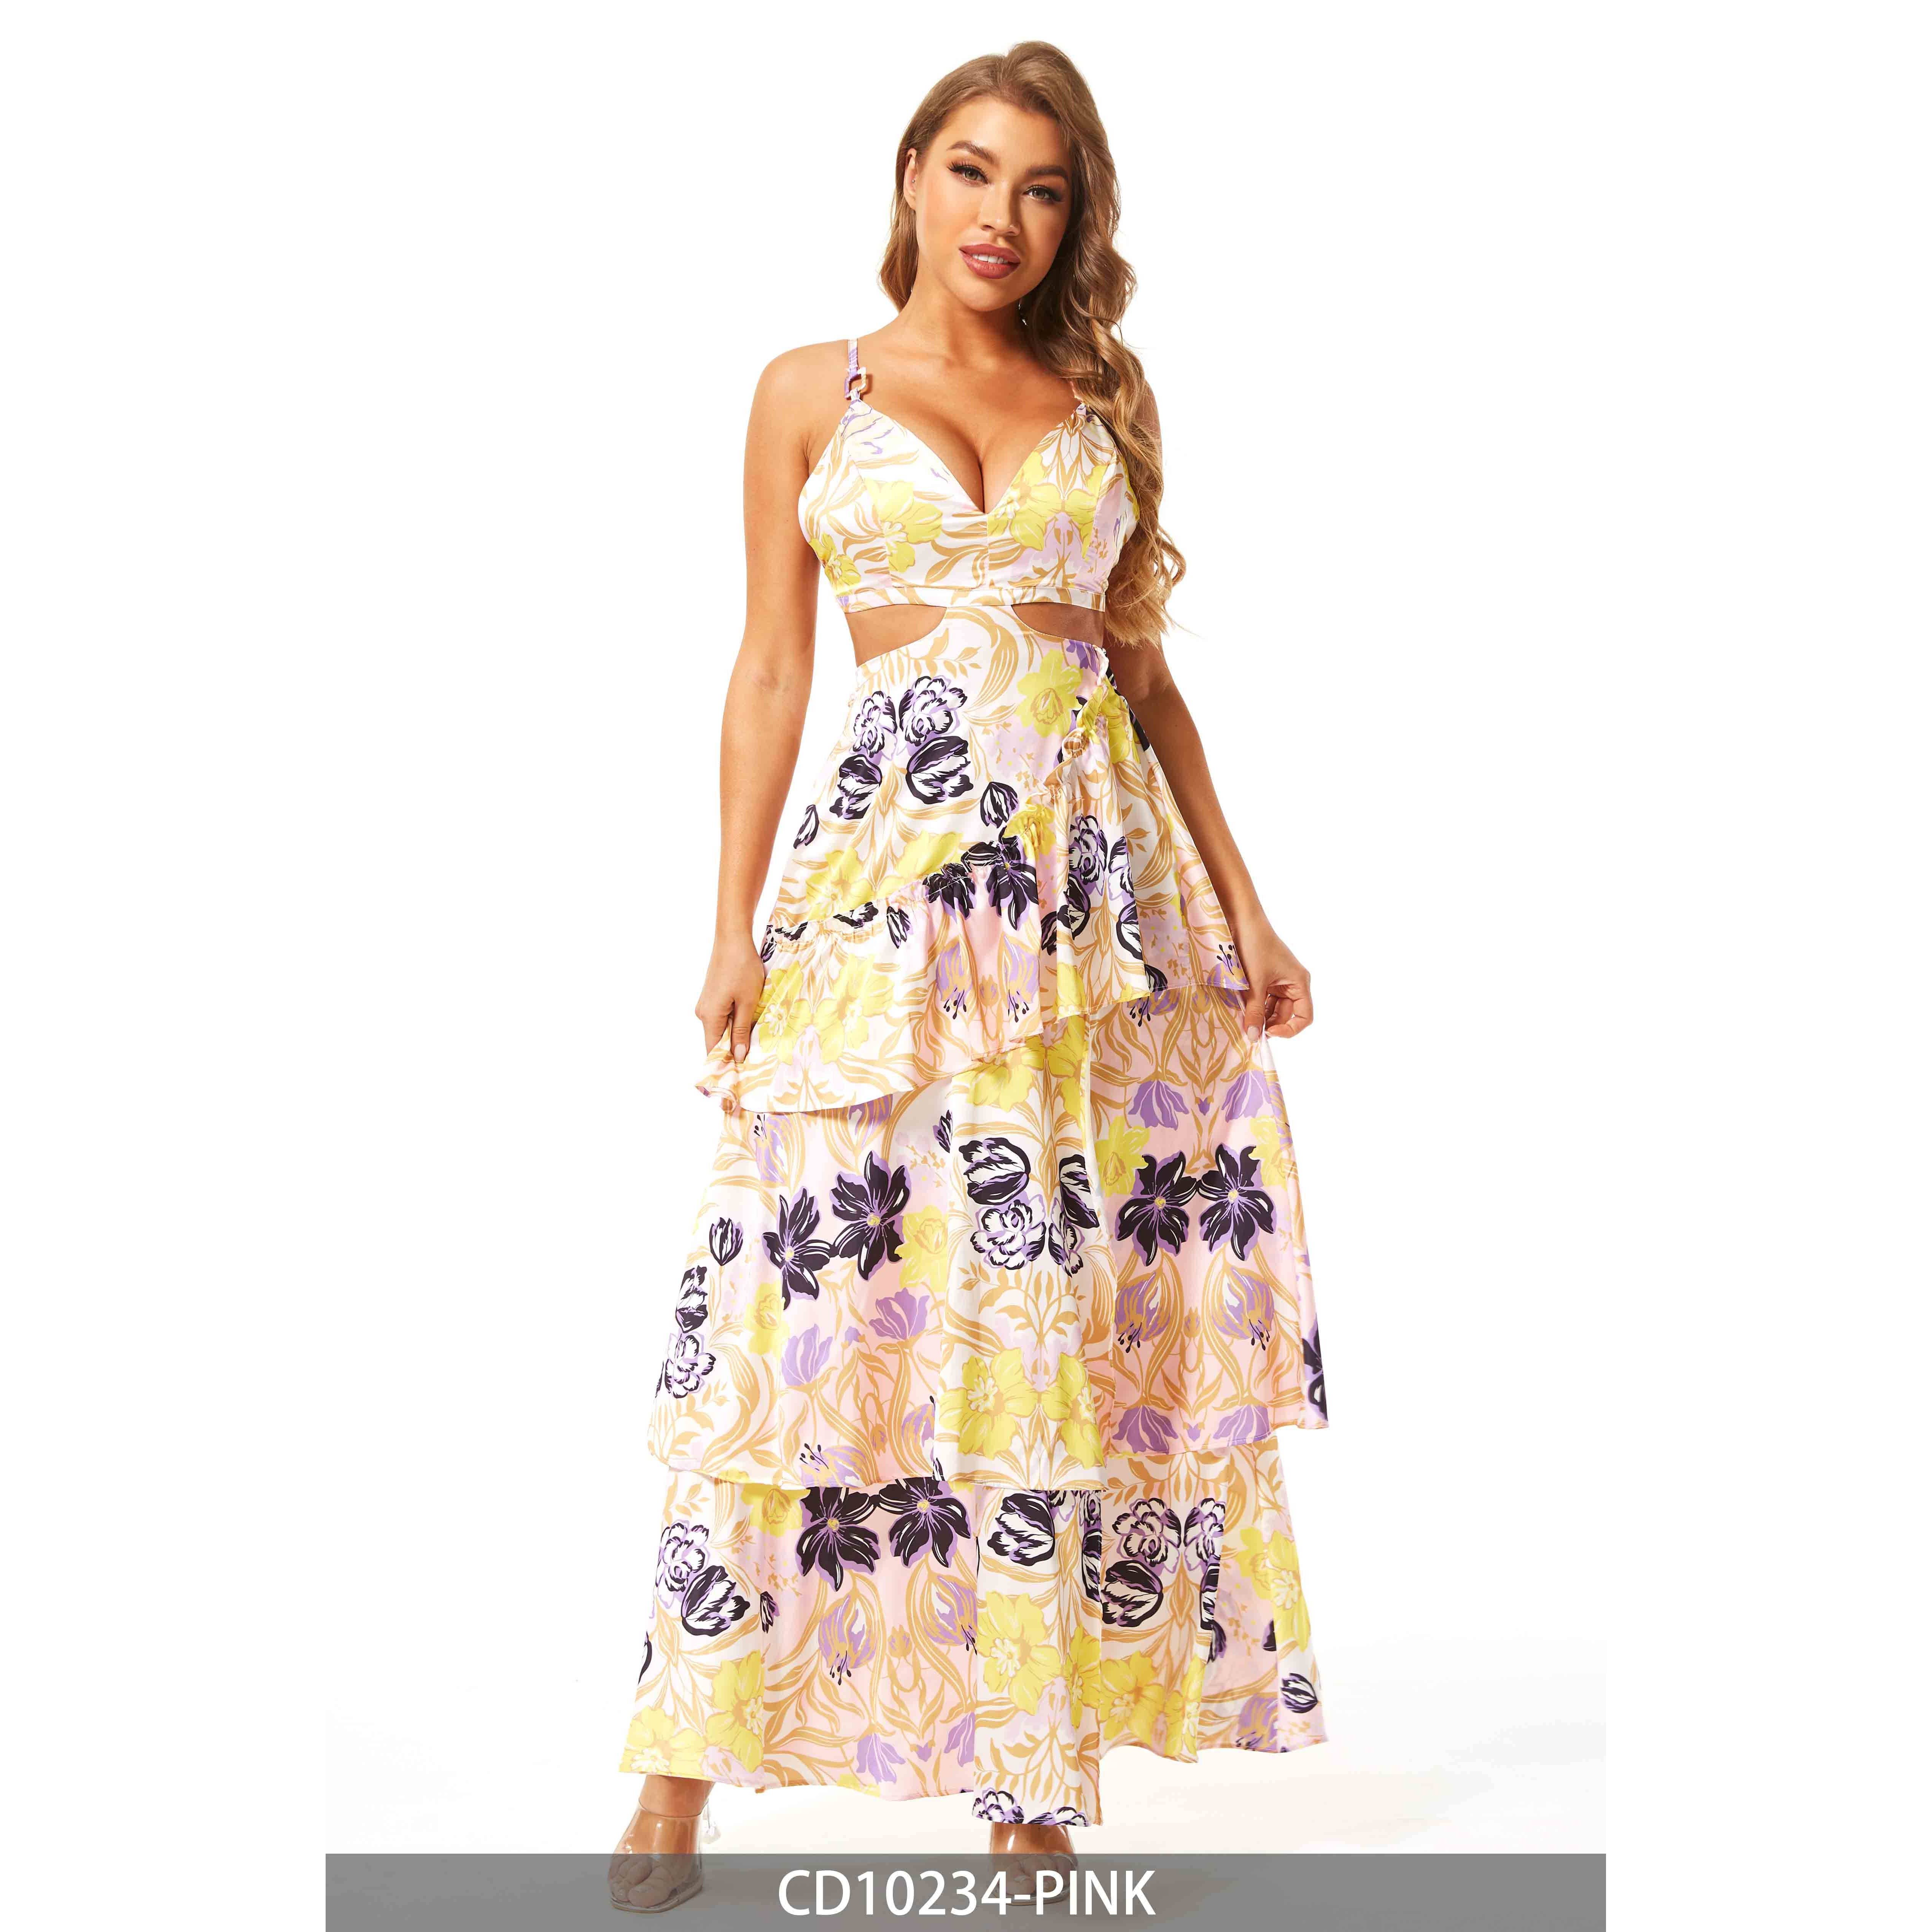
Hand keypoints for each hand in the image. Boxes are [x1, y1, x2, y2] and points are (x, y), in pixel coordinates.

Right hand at [695, 934, 765, 1062]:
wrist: (732, 938)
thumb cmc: (742, 968)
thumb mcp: (748, 1002)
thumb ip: (741, 1031)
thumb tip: (738, 1057)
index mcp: (709, 1017)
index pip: (713, 1051)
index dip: (726, 1065)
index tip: (741, 1077)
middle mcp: (703, 1013)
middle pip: (717, 1041)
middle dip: (734, 1052)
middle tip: (755, 1062)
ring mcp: (706, 1004)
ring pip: (721, 1029)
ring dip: (736, 1036)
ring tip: (755, 1044)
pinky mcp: (712, 996)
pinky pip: (722, 1017)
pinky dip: (734, 1023)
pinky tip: (749, 1024)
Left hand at [1230, 916, 1313, 1042]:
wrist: (1242, 919)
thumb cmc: (1255, 946)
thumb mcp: (1255, 983)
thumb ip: (1254, 1011)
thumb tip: (1253, 1037)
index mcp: (1299, 983)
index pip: (1304, 1017)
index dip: (1289, 1029)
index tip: (1268, 1033)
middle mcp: (1292, 982)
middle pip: (1285, 1014)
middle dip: (1268, 1022)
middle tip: (1249, 1028)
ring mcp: (1278, 979)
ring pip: (1272, 1007)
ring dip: (1258, 1013)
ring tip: (1242, 1014)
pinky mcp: (1265, 976)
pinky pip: (1262, 997)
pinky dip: (1252, 1003)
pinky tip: (1240, 1005)